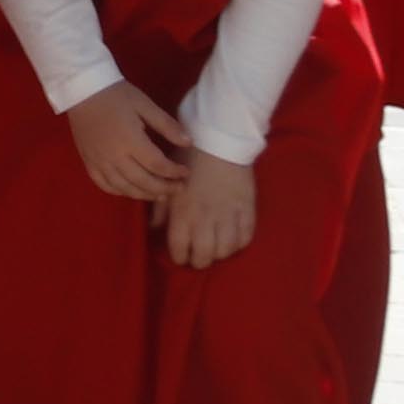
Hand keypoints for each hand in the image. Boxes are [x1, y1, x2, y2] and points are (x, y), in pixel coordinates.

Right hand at [63, 83, 192, 207]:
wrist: (82, 90)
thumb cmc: (116, 95)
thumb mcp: (144, 104)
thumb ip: (167, 125)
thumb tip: (188, 143)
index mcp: (130, 140)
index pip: (157, 165)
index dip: (175, 172)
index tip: (186, 172)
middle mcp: (114, 156)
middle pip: (143, 181)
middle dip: (165, 188)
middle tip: (179, 188)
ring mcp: (99, 161)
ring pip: (125, 188)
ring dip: (145, 194)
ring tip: (160, 194)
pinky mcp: (88, 162)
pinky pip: (105, 185)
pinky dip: (120, 192)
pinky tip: (132, 190)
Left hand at [163, 149, 259, 270]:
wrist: (218, 142)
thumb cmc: (187, 159)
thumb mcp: (167, 183)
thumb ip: (161, 209)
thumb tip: (155, 229)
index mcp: (183, 212)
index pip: (180, 248)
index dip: (179, 257)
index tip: (180, 256)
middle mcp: (205, 219)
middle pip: (204, 255)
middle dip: (199, 261)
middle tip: (198, 258)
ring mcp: (229, 216)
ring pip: (226, 250)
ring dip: (220, 254)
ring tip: (215, 249)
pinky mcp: (247, 210)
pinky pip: (246, 237)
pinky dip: (239, 244)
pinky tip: (233, 240)